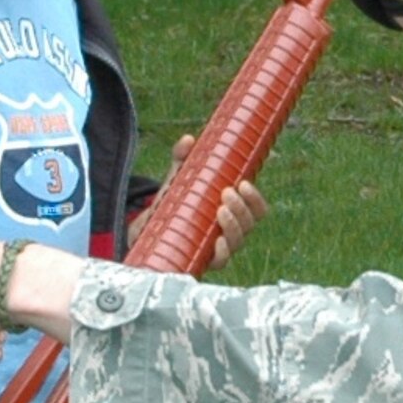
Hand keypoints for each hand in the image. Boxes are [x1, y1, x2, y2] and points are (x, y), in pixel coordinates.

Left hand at [143, 134, 268, 270]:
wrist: (146, 233)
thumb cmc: (171, 206)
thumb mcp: (177, 181)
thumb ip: (182, 160)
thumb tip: (188, 140)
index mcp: (232, 212)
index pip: (256, 209)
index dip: (255, 198)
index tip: (244, 183)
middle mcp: (230, 232)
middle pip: (249, 224)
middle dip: (242, 208)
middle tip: (226, 192)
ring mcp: (218, 249)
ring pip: (238, 241)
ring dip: (233, 226)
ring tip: (220, 210)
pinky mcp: (204, 262)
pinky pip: (221, 262)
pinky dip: (222, 252)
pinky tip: (217, 241)